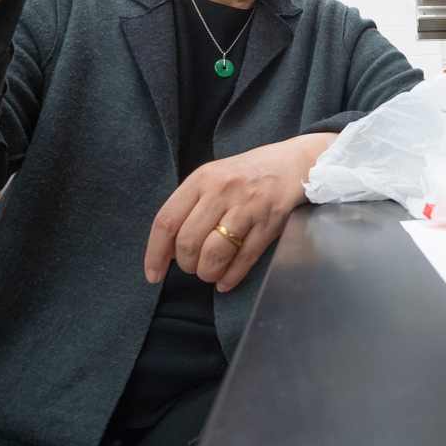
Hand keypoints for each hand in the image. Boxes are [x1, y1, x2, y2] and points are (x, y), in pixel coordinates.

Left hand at [143, 133, 335, 291]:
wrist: (293, 164)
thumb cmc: (246, 174)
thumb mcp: (213, 177)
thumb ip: (190, 206)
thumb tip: (169, 249)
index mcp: (202, 179)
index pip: (167, 221)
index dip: (155, 253)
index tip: (153, 274)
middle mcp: (221, 192)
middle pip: (189, 242)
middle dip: (187, 265)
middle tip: (193, 267)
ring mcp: (247, 208)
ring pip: (214, 254)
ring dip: (207, 273)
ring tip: (210, 273)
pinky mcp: (269, 223)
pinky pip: (243, 259)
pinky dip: (230, 277)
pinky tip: (226, 281)